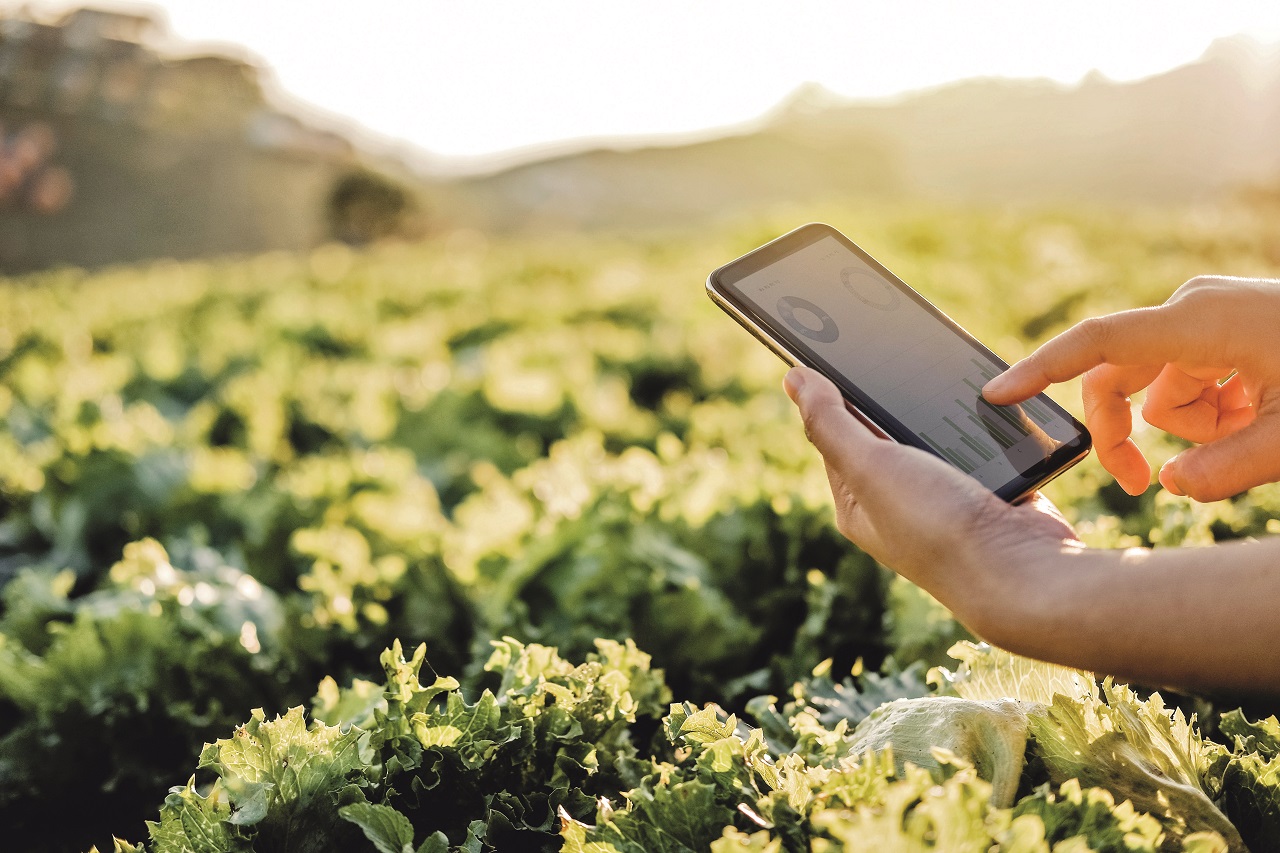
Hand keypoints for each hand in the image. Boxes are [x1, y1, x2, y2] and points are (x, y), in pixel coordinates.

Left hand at [784, 366, 1079, 630]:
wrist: (1024, 572)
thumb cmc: (938, 527)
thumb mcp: (870, 466)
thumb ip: (831, 422)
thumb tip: (793, 379)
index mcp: (857, 503)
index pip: (835, 436)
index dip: (835, 393)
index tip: (840, 347)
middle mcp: (897, 504)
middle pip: (887, 432)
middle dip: (893, 397)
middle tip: (895, 351)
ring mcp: (946, 499)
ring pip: (936, 435)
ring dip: (941, 411)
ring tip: (940, 372)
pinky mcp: (988, 491)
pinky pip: (979, 444)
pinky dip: (981, 425)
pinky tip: (985, 400)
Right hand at [983, 276, 1279, 501]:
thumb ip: (1222, 473)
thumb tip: (1169, 485)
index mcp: (1200, 323)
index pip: (1098, 345)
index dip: (1040, 372)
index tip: (995, 395)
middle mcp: (1195, 309)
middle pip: (1120, 379)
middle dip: (1130, 434)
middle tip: (1144, 488)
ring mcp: (1212, 316)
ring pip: (1162, 390)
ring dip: (1195, 427)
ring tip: (1258, 433)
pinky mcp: (1227, 328)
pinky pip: (1194, 381)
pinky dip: (1217, 412)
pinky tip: (1263, 414)